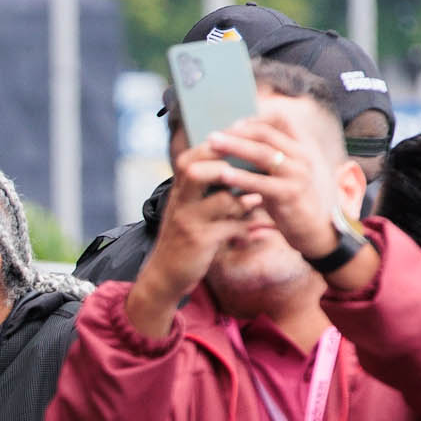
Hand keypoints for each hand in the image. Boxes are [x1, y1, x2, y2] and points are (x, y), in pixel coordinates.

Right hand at [127, 139, 264, 337]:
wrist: (164, 276)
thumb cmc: (181, 239)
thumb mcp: (186, 211)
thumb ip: (204, 191)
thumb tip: (235, 169)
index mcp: (177, 192)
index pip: (189, 159)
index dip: (215, 148)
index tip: (240, 144)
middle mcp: (179, 203)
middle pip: (198, 171)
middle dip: (229, 166)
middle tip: (253, 168)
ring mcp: (188, 221)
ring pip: (223, 199)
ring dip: (245, 200)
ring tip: (256, 201)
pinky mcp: (200, 241)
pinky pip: (232, 226)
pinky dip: (247, 227)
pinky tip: (255, 231)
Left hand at [206, 111, 344, 260]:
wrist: (311, 229)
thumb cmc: (288, 200)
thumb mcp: (280, 173)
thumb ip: (266, 157)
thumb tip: (235, 141)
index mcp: (300, 147)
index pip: (280, 121)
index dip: (255, 119)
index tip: (231, 124)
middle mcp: (302, 156)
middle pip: (266, 135)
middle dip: (237, 133)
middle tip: (212, 135)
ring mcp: (298, 174)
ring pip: (264, 154)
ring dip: (235, 148)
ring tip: (212, 146)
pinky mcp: (290, 194)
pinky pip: (262, 183)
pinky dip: (241, 177)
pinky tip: (223, 174)